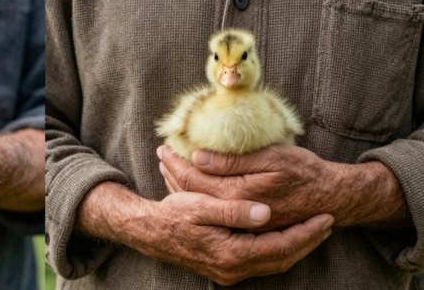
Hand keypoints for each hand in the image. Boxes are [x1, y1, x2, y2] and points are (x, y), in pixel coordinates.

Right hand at [130, 191, 332, 284]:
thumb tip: (265, 212)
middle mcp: (233, 269)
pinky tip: (283, 235)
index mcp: (231, 254)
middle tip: (327, 223)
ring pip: (274, 262)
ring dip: (295, 246)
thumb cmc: (173, 215)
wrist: (150, 232)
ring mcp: (229, 272)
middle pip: (283, 258)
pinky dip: (278, 249)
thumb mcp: (201, 206)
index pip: (281, 246)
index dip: (306, 233)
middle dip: (307, 242)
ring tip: (312, 229)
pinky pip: (261, 261)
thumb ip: (234, 211)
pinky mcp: (225, 268)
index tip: (325, 218)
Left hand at [158, 145, 346, 229]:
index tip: (163, 149)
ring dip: (180, 185)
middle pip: (191, 194)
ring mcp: (240, 223)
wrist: (333, 198)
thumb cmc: (305, 172)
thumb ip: (233, 161)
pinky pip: (213, 211)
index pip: (194, 180)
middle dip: (172, 174)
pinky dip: (197, 196)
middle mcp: (234, 214)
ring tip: (167, 167)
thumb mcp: (272, 159)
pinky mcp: (246, 226)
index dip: (176, 163)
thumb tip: (198, 157)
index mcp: (238, 196)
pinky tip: (190, 185)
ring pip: (200, 204)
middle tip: (160, 156)